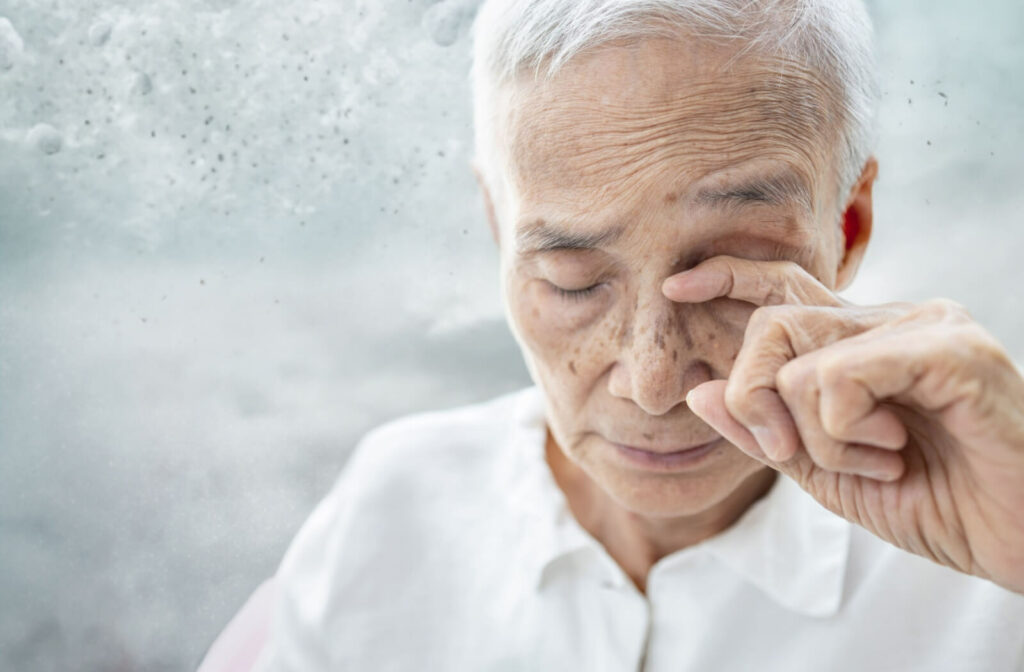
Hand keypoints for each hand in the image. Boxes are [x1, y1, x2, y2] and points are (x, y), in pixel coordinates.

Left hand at [663, 256, 1023, 593]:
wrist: (1022, 540)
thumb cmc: (937, 501)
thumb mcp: (827, 473)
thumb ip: (765, 431)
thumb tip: (699, 391)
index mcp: (863, 342)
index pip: (786, 289)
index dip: (729, 277)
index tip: (676, 284)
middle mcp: (893, 319)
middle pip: (772, 325)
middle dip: (756, 400)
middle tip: (790, 451)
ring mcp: (926, 325)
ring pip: (799, 360)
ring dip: (818, 437)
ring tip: (879, 462)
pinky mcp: (952, 348)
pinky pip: (841, 377)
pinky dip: (846, 431)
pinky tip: (894, 454)